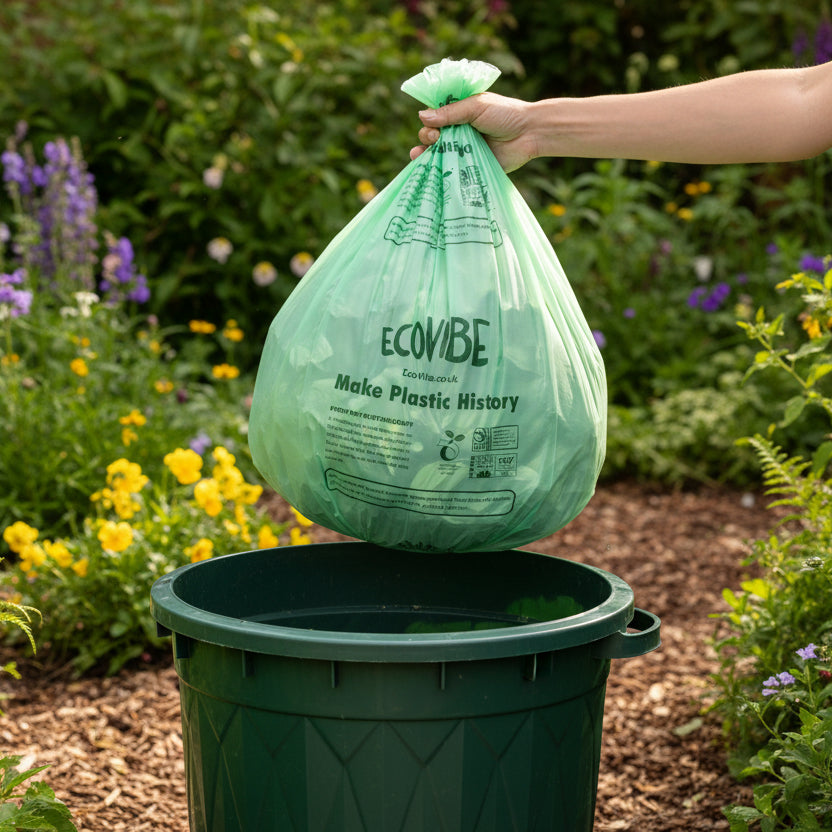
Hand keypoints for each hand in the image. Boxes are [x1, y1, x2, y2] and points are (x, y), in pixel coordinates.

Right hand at [408, 92, 536, 171]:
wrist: (529, 134)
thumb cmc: (505, 114)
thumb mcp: (476, 107)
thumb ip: (450, 113)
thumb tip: (421, 116)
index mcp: (458, 112)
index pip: (434, 116)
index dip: (428, 121)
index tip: (432, 126)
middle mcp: (458, 130)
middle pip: (432, 135)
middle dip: (427, 137)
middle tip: (435, 139)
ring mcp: (463, 149)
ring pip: (438, 153)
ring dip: (425, 155)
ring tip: (418, 156)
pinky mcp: (470, 166)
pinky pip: (452, 170)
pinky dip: (440, 171)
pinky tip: (429, 173)